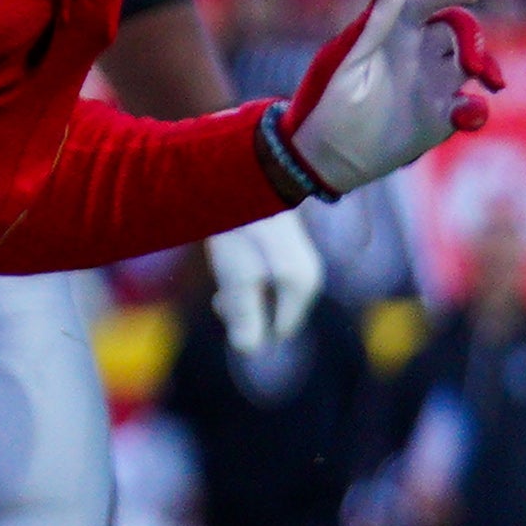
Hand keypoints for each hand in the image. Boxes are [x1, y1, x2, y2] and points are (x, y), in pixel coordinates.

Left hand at [205, 210, 321, 358]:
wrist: (253, 174)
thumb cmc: (241, 228)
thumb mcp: (237, 276)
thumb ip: (244, 315)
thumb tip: (248, 351)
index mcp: (301, 289)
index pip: (278, 332)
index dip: (247, 327)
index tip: (222, 303)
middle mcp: (307, 279)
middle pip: (273, 315)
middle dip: (243, 311)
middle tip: (217, 293)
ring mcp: (300, 264)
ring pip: (269, 296)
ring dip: (242, 293)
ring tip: (222, 272)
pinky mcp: (288, 251)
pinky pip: (269, 279)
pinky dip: (248, 277)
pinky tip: (232, 259)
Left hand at [281, 0, 501, 193]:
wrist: (330, 156)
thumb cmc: (330, 102)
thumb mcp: (352, 60)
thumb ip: (376, 21)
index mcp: (394, 33)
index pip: (427, 1)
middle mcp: (419, 53)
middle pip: (458, 29)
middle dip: (473, 39)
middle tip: (472, 63)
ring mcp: (434, 84)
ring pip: (473, 64)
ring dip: (486, 68)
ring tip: (488, 82)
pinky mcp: (444, 117)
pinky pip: (472, 107)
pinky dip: (476, 110)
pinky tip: (466, 117)